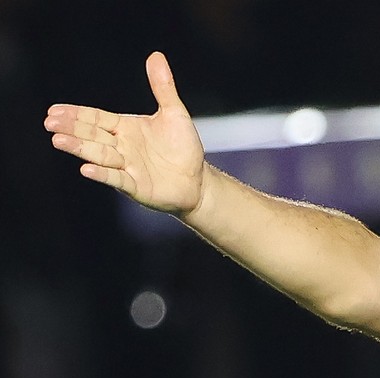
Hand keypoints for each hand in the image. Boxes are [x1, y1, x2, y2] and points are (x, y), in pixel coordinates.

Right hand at [44, 52, 204, 216]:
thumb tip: (156, 56)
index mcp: (125, 128)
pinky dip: (103, 174)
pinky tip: (86, 169)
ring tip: (59, 140)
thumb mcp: (174, 113)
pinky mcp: (137, 186)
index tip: (54, 110)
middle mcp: (122, 147)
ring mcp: (127, 167)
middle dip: (72, 129)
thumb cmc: (183, 147)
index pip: (96, 118)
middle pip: (92, 135)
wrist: (198, 180)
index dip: (76, 114)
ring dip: (80, 148)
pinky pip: (117, 179)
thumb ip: (162, 87)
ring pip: (99, 155)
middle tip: (50, 122)